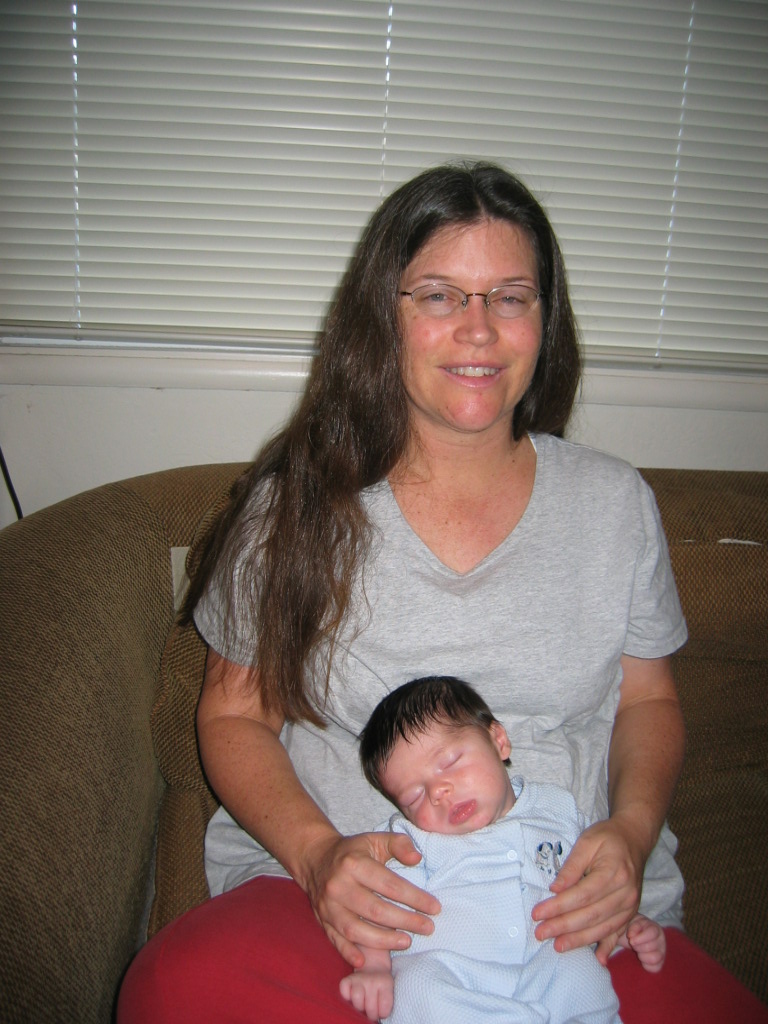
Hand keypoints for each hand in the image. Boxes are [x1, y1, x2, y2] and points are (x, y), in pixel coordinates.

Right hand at [300, 830, 440, 967]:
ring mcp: (328, 906)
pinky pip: (335, 940)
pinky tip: (365, 961)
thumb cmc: (353, 851)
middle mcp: (339, 886)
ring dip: (383, 940)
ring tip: (407, 941)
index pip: (388, 884)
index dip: (414, 898)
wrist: (316, 859)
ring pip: (355, 929)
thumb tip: (416, 858)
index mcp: (354, 863)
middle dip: (405, 921)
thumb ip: (399, 844)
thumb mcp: (375, 839)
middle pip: (375, 910)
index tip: (434, 907)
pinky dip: (349, 952)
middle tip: (428, 928)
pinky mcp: (322, 920)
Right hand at [339, 968, 394, 1021]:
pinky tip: (352, 997)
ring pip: (357, 998)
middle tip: (372, 1011)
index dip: (382, 1013)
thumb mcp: (389, 990)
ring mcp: (359, 979)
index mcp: (385, 983)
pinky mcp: (347, 979)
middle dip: (371, 1014)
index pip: (384, 1008)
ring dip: (359, 1006)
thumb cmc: (381, 984)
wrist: (374, 966)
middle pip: (370, 1008)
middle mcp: (372, 980)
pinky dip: (346, 996)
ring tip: (363, 1005)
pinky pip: (344, 991)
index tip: (382, 1011)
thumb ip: (386, 1002)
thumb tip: (379, 1014)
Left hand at [531, 816, 643, 963]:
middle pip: (591, 915)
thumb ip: (572, 866)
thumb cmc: (608, 838)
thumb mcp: (587, 842)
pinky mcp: (631, 912)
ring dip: (579, 940)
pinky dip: (608, 946)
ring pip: (603, 927)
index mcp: (613, 873)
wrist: (634, 839)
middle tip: (541, 933)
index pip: (581, 895)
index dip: (558, 907)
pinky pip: (619, 932)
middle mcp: (625, 893)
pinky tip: (599, 959)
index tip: (538, 914)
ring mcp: (630, 905)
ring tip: (558, 946)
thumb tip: (555, 889)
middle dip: (564, 927)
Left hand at [619, 914, 665, 972]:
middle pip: (651, 947)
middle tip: (633, 944)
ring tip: (637, 951)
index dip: (640, 938)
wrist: (632, 937)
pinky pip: (655, 968)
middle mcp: (661, 940)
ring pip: (654, 958)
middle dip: (638, 947)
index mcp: (655, 929)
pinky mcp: (659, 963)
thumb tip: (631, 936)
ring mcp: (662, 952)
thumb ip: (632, 927)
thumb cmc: (632, 929)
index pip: (652, 933)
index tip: (630, 940)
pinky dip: (646, 965)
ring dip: (642, 956)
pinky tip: (641, 959)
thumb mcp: (631, 924)